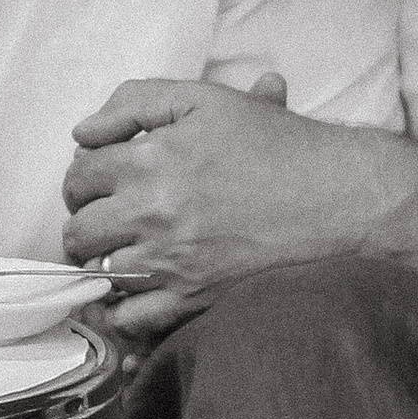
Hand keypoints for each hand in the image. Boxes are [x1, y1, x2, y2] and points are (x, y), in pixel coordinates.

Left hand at [62, 69, 377, 346]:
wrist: (338, 198)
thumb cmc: (275, 145)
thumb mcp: (206, 99)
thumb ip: (136, 101)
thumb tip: (82, 132)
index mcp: (150, 160)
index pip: (79, 175)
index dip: (83, 177)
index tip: (99, 182)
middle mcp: (152, 215)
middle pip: (78, 230)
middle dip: (86, 221)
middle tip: (107, 217)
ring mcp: (171, 263)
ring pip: (99, 275)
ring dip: (104, 263)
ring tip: (125, 250)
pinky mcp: (194, 300)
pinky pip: (131, 319)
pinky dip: (125, 308)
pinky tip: (141, 288)